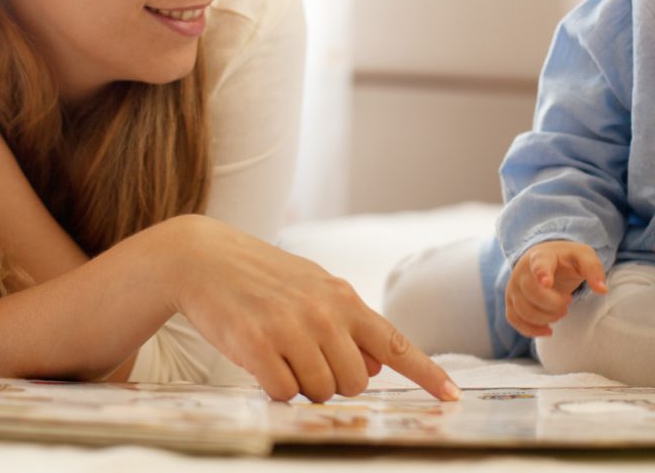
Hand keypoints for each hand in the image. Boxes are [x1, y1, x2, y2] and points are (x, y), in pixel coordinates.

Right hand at [166, 216, 460, 403]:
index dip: (427, 373)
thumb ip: (348, 326)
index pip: (395, 342)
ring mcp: (290, 328)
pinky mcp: (257, 345)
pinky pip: (284, 394)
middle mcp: (324, 312)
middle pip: (355, 382)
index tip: (452, 396)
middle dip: (333, 381)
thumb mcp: (313, 290)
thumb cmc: (262, 278)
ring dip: (301, 386)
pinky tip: (260, 361)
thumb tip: (378, 366)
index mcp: (343, 298)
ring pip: (320, 392)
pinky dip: (274, 388)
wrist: (203, 258)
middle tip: (304, 357)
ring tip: (279, 354)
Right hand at [505, 240, 607, 337]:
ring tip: (561, 313)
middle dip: (553, 304)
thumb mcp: (583, 256)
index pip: (539, 264)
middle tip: (568, 301)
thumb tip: (602, 290)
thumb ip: (593, 269)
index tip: (547, 282)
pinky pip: (514, 319)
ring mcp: (514, 287)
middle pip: (531, 292)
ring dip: (545, 318)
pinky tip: (548, 331)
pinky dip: (530, 330)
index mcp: (541, 256)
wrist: (546, 259)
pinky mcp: (511, 301)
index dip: (541, 273)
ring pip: (522, 309)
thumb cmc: (566, 259)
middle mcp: (522, 271)